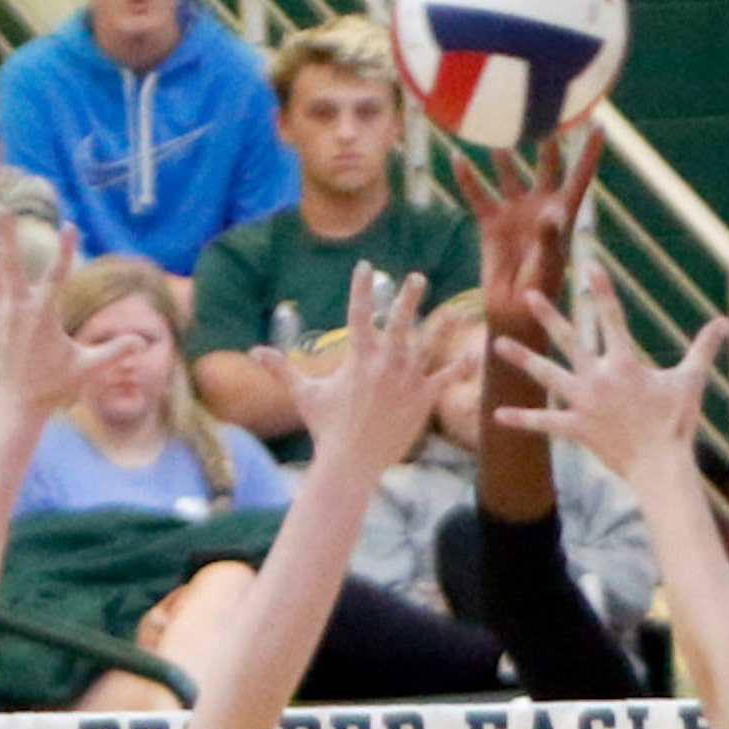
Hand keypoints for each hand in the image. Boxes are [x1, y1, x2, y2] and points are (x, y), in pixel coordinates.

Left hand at [0, 214, 140, 414]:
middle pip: (12, 263)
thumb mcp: (88, 368)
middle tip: (1, 207)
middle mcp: (18, 309)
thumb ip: (114, 352)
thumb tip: (141, 342)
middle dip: (7, 234)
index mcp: (44, 315)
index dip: (65, 250)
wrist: (16, 405)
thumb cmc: (54, 387)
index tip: (70, 226)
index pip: (58, 274)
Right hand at [250, 263, 474, 476]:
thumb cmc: (326, 427)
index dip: (361, 288)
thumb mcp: (304, 394)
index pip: (358, 313)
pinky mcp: (423, 400)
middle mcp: (385, 363)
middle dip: (408, 297)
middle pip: (400, 322)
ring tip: (454, 310)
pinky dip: (460, 367)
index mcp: (358, 357)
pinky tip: (473, 353)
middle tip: (416, 277)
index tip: (366, 267)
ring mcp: (407, 380)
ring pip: (428, 346)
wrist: (351, 461)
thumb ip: (283, 368)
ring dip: (441, 326)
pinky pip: (446, 379)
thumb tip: (255, 352)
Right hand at [453, 131, 601, 330]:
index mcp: (563, 213)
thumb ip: (549, 237)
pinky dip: (468, 179)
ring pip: (508, 173)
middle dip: (546, 139)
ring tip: (497, 128)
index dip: (588, 151)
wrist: (513, 308)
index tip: (598, 123)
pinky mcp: (491, 222)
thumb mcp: (548, 264)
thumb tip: (549, 213)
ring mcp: (515, 211)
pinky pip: (478, 195)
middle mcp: (540, 205)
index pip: (579, 175)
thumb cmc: (540, 290)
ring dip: (502, 153)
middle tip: (543, 109)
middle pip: (545, 164)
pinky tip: (457, 158)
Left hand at [493, 264, 728, 484]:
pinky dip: (522, 420)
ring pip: (547, 375)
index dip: (601, 291)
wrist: (659, 465)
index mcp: (625, 363)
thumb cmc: (676, 423)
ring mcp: (584, 403)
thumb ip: (704, 348)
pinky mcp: (576, 428)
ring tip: (499, 343)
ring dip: (523, 358)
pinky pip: (544, 424)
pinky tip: (497, 415)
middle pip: (569, 340)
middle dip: (548, 315)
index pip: (611, 318)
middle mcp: (599, 378)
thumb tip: (727, 322)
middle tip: (529, 294)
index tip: (589, 267)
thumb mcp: (691, 381)